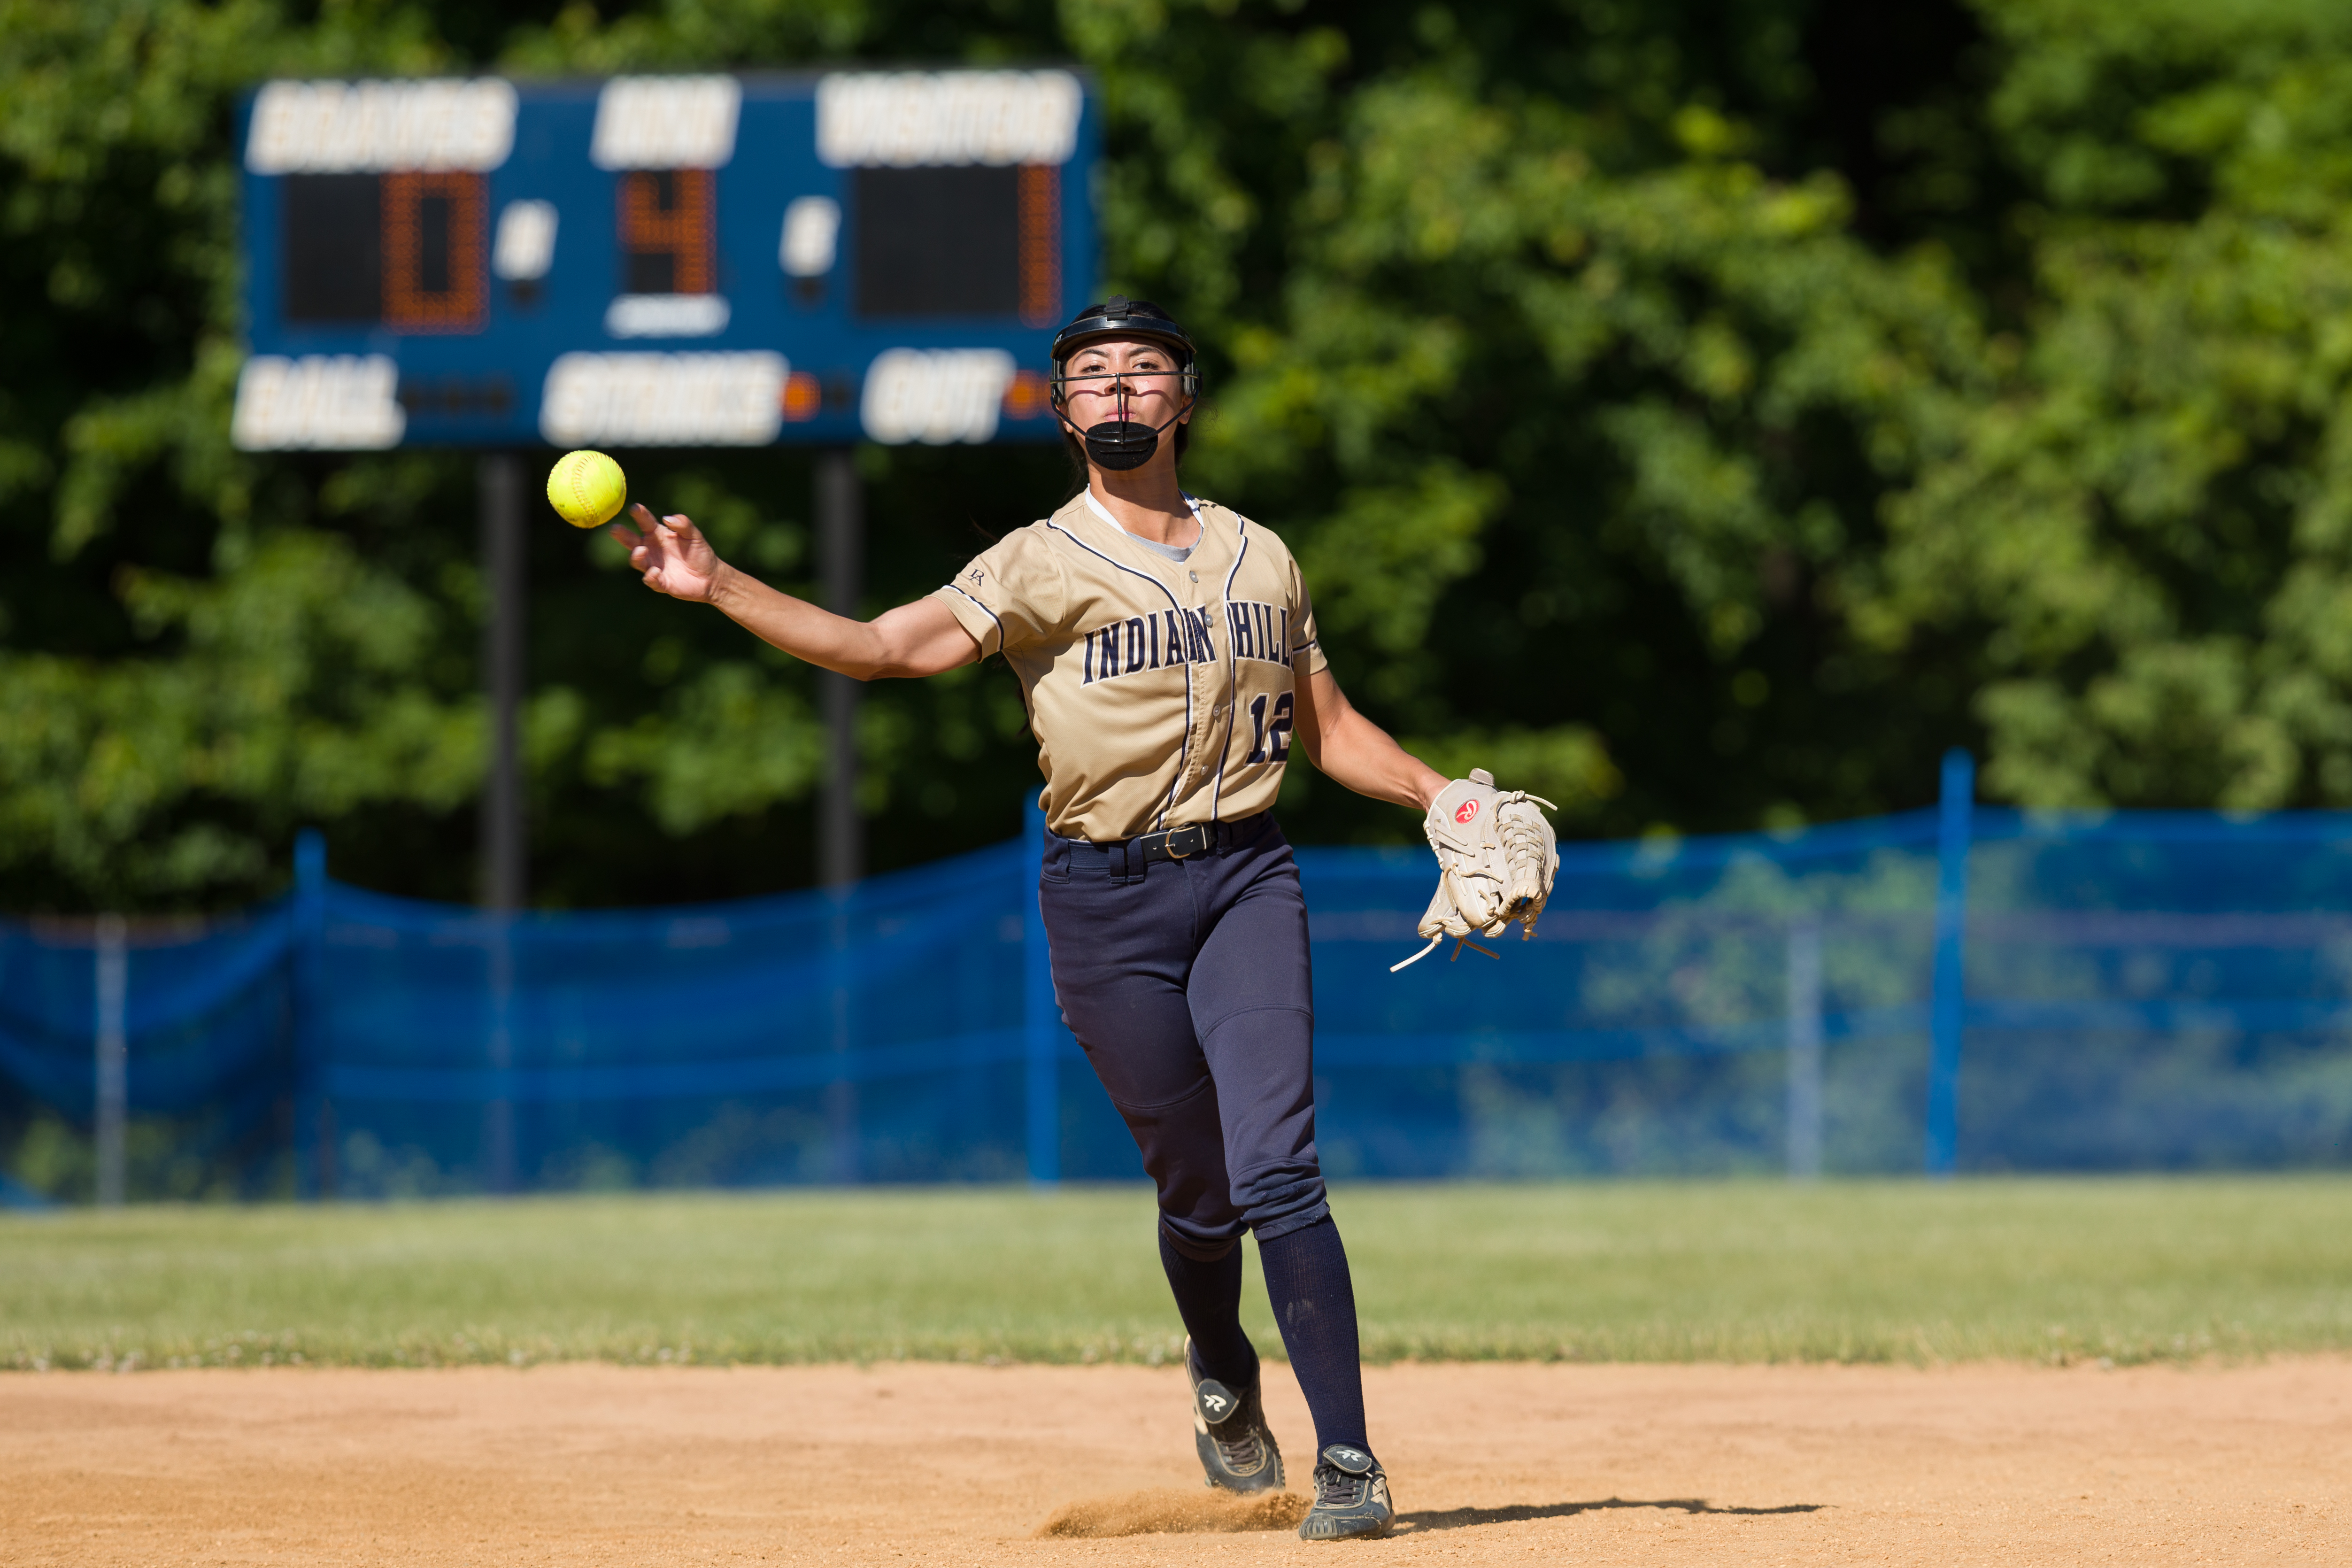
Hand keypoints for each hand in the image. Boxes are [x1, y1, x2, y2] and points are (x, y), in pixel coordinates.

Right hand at [610, 503, 726, 602]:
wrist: (710, 577)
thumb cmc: (700, 553)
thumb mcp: (695, 535)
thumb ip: (683, 524)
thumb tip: (667, 518)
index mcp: (658, 534)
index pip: (645, 522)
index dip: (639, 515)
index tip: (634, 508)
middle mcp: (651, 549)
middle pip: (632, 541)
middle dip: (622, 535)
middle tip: (614, 528)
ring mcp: (654, 566)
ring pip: (637, 561)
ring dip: (636, 556)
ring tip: (641, 550)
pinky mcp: (660, 582)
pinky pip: (650, 579)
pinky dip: (650, 576)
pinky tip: (655, 571)